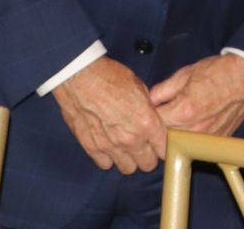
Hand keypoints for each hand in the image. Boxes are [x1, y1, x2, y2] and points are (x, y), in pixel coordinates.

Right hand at [52, 57, 168, 174]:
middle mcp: (130, 139)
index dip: (163, 145)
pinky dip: (108, 157)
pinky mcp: (91, 147)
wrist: (80, 76)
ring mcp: (110, 146)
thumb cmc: (108, 76)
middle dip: (148, 155)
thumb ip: (147, 108)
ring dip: (128, 158)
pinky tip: (108, 145)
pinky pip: (105, 164)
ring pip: (127, 168)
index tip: (160, 142)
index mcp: (146, 123)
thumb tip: (150, 115)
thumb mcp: (139, 87)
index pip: (164, 149)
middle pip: (147, 164)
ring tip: (125, 146)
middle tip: (144, 145)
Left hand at [149, 53, 243, 137]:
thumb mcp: (184, 74)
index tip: (151, 111)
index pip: (154, 124)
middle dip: (160, 128)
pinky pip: (197, 144)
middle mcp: (194, 129)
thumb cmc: (218, 72)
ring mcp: (207, 138)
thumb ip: (162, 91)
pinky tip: (195, 122)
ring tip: (179, 119)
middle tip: (162, 115)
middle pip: (164, 138)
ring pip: (180, 145)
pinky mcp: (217, 140)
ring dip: (175, 135)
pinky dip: (192, 136)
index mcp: (183, 111)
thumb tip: (149, 101)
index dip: (149, 116)